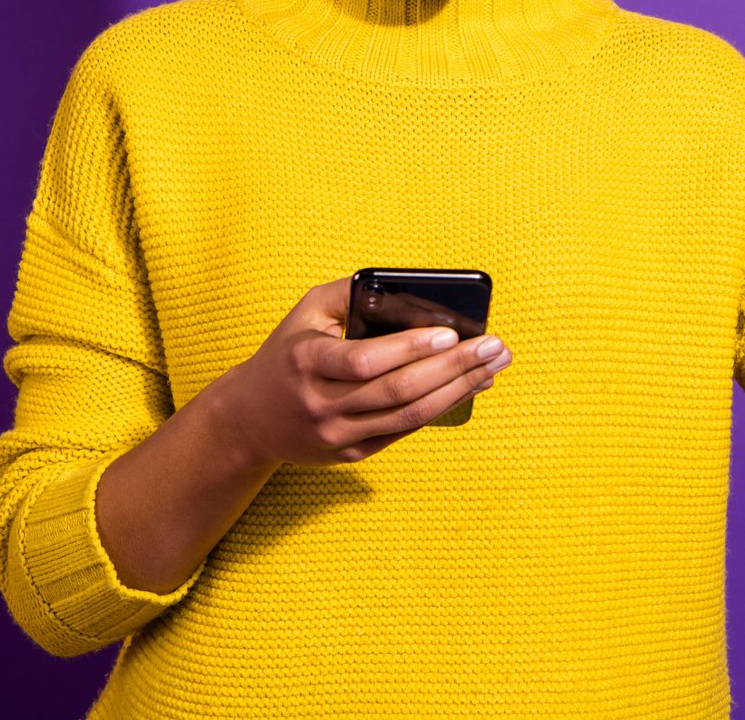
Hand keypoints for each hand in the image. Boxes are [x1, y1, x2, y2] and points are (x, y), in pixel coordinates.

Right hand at [206, 276, 511, 467]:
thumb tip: (409, 290)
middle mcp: (321, 404)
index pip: (364, 361)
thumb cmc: (287, 353)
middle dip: (453, 368)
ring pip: (408, 416)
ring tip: (493, 368)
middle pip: (398, 391)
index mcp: (306, 362)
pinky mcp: (352, 454)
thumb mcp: (306, 313)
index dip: (409, 348)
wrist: (249, 419)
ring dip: (458, 391)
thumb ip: (351, 294)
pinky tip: (468, 387)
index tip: (450, 332)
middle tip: (494, 348)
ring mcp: (337, 435)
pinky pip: (404, 431)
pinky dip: (441, 408)